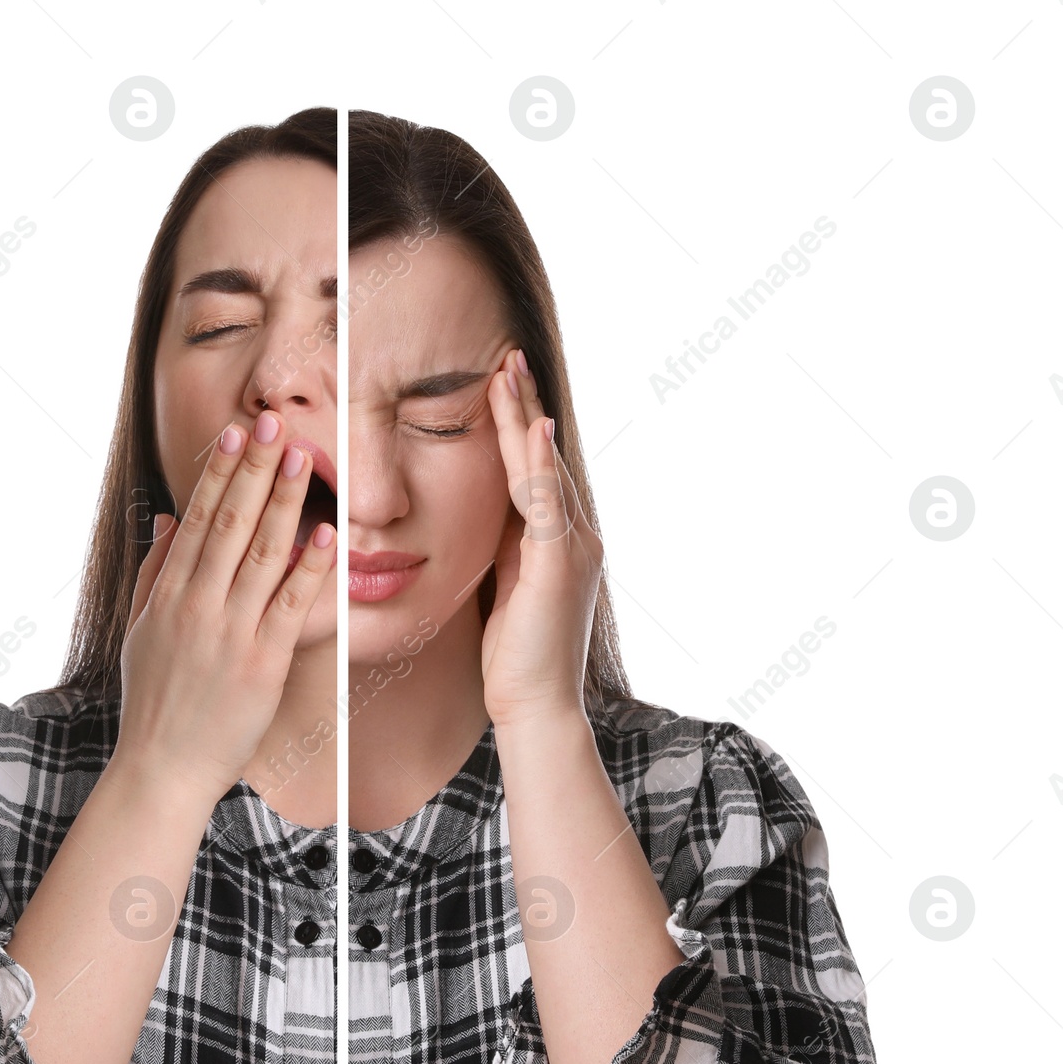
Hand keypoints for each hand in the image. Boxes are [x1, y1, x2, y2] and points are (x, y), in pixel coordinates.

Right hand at [112, 412, 335, 808]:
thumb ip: (155, 572)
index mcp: (169, 596)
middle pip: (229, 524)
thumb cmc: (153, 703)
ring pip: (261, 554)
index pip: (198, 520)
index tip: (237, 435)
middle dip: (255, 471)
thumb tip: (167, 517)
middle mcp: (198, 607)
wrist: (162, 769)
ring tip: (304, 458)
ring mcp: (231, 635)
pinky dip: (310, 569)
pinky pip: (290, 607)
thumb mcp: (140, 632)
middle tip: (275, 424)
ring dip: (285, 503)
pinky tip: (327, 535)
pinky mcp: (263, 664)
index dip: (220, 474)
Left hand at [479, 348, 603, 730]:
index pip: (537, 471)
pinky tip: (532, 429)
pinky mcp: (559, 564)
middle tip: (507, 356)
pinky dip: (540, 464)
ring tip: (508, 372)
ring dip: (525, 419)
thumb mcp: (507, 589)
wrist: (537, 707)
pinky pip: (547, 504)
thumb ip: (505, 549)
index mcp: (558, 542)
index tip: (502, 383)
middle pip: (545, 458)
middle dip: (525, 406)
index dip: (521, 427)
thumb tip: (487, 517)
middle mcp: (576, 537)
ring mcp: (572, 549)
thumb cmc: (516, 658)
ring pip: (544, 469)